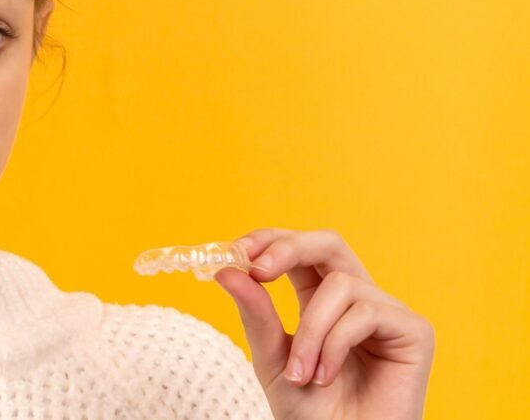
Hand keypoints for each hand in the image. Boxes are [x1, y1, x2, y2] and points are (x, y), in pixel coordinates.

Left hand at [214, 228, 434, 419]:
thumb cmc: (310, 412)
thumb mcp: (272, 358)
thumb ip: (255, 314)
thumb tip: (227, 271)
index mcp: (321, 299)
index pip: (299, 249)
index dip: (270, 240)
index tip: (236, 252)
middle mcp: (357, 298)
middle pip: (329, 243)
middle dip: (290, 248)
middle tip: (259, 271)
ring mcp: (387, 312)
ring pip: (340, 284)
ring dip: (310, 330)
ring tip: (301, 374)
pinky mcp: (414, 331)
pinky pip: (366, 312)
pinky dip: (335, 344)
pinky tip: (327, 376)